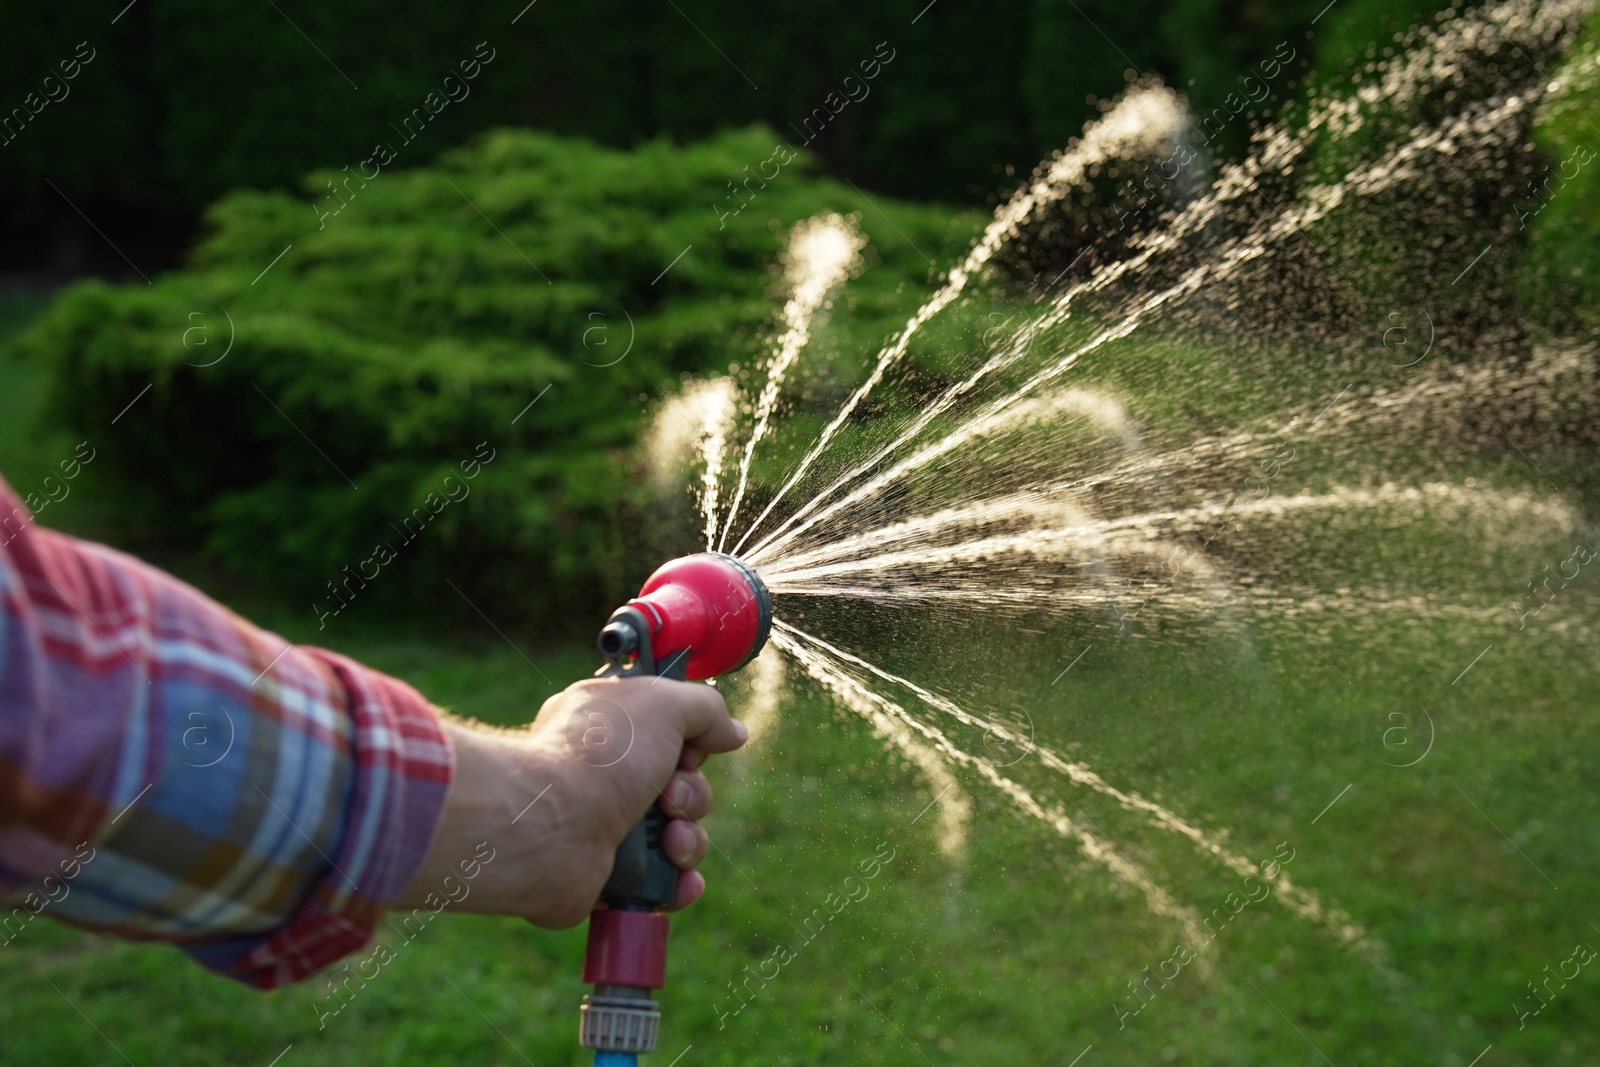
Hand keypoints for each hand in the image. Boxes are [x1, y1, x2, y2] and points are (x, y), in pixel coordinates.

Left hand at [395, 677, 747, 926]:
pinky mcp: (611, 876)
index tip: (688, 744)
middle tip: (669, 796)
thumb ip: (705, 709)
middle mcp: (606, 775)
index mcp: (608, 724)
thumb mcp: (663, 704)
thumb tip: (733, 731)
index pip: (667, 730)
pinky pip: (664, 882)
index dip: (690, 740)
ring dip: (689, 839)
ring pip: (679, 835)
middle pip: (682, 786)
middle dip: (692, 794)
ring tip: (668, 840)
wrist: (552, 828)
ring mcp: (607, 827)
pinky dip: (679, 882)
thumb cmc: (600, 757)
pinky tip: (678, 878)